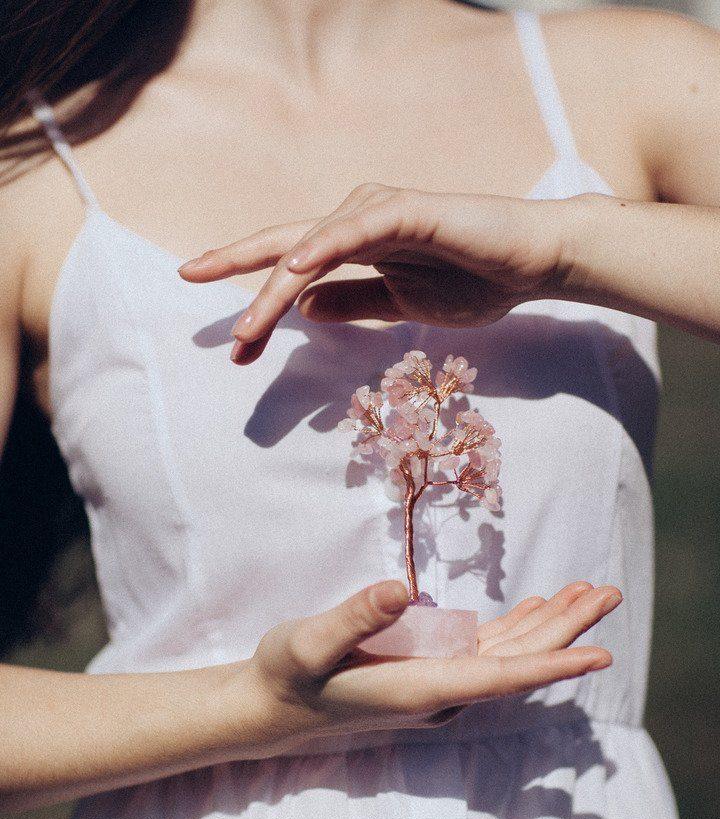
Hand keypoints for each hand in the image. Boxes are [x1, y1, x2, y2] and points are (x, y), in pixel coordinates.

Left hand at [178, 184, 570, 362]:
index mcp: (354, 248)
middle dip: (236, 268)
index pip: (291, 270)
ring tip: (248, 328)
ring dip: (276, 286)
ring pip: (314, 247)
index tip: (227, 339)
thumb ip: (352, 302)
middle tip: (195, 290)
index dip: (254, 296)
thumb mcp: (398, 304)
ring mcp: (381, 213)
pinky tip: (294, 270)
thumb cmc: (472, 281)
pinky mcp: (409, 211)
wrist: (530, 263)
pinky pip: (357, 230)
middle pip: (284, 247)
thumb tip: (303, 308)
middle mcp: (358, 224)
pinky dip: (325, 245)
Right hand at [235, 578, 620, 753]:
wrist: (269, 709)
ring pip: (506, 654)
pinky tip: (531, 609)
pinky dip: (514, 629)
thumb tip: (399, 591)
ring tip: (585, 592)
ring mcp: (435, 684)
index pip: (500, 676)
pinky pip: (484, 652)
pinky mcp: (425, 672)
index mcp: (420, 688)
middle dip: (566, 630)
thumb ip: (352, 619)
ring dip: (547, 625)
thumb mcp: (307, 643)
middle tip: (608, 593)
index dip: (553, 664)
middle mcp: (438, 692)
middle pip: (517, 661)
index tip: (600, 654)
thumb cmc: (285, 675)